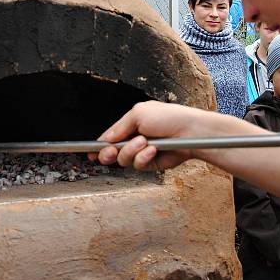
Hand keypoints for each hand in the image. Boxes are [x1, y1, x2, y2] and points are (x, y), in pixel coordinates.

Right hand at [89, 101, 218, 169]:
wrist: (189, 132)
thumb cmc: (168, 117)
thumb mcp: (138, 114)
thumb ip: (118, 128)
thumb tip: (104, 139)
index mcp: (130, 125)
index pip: (109, 137)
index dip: (99, 145)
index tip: (89, 151)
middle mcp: (134, 140)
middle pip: (111, 153)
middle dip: (108, 152)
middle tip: (110, 151)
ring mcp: (142, 153)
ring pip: (123, 160)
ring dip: (131, 151)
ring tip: (144, 142)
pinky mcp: (151, 164)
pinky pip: (137, 165)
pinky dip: (143, 157)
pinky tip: (153, 150)